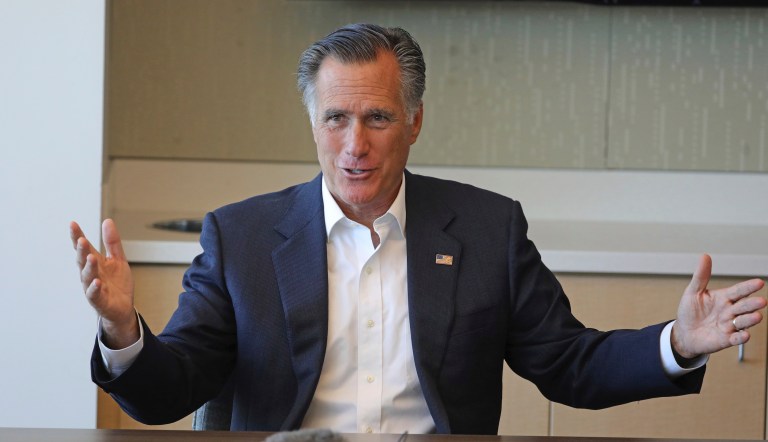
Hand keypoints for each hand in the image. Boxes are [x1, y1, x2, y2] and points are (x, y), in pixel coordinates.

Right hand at [70, 219, 137, 348]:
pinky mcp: (99, 301)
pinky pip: (94, 294)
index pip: (84, 248)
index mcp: (95, 263)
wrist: (123, 307)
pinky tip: (96, 281)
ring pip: (87, 276)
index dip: (78, 236)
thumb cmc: (117, 283)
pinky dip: (94, 288)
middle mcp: (91, 274)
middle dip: (81, 251)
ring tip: (90, 257)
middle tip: (81, 240)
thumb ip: (112, 242)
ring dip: (88, 267)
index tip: (73, 224)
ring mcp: (93, 287)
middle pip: (83, 261)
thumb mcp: (118, 259)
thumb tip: (107, 221)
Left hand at [672, 254, 765, 358]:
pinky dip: (741, 337)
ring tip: (757, 316)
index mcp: (724, 298)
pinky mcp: (726, 339)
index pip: (738, 291)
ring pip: (743, 321)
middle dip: (752, 304)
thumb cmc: (690, 312)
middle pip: (743, 306)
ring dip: (750, 319)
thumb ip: (701, 276)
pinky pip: (736, 338)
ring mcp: (729, 325)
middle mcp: (729, 311)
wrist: (683, 333)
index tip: (759, 282)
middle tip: (761, 301)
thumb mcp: (693, 292)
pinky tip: (744, 335)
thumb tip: (705, 256)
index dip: (748, 287)